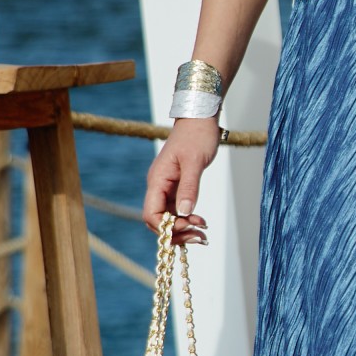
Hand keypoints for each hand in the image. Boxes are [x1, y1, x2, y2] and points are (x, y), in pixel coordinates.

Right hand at [143, 117, 218, 245]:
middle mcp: (158, 186)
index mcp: (157, 180)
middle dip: (176, 232)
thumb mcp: (195, 162)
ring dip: (184, 229)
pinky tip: (201, 223)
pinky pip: (177, 210)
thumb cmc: (197, 135)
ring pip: (169, 217)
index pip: (152, 214)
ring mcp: (167, 187)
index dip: (167, 227)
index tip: (187, 226)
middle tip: (199, 236)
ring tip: (203, 234)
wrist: (200, 118)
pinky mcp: (177, 186)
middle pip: (158, 221)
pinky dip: (188, 219)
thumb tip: (183, 213)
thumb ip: (189, 188)